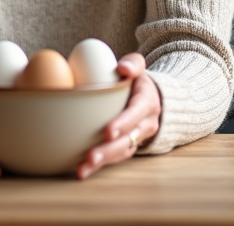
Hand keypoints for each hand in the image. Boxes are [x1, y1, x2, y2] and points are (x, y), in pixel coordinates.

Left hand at [76, 52, 160, 179]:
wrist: (151, 97)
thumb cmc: (137, 80)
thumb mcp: (138, 66)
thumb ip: (133, 63)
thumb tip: (123, 68)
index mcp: (147, 102)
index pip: (137, 112)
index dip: (124, 123)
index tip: (108, 132)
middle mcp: (146, 123)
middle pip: (129, 139)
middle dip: (110, 150)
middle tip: (90, 157)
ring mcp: (139, 138)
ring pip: (123, 152)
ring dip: (104, 161)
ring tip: (84, 168)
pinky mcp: (129, 147)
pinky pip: (116, 158)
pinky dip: (100, 166)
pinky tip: (82, 170)